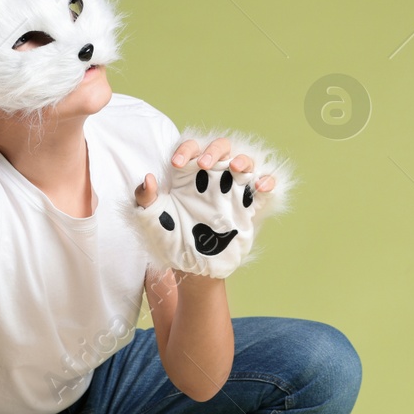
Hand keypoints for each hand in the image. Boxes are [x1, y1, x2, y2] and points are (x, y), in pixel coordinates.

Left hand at [128, 132, 292, 279]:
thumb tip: (148, 179)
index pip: (191, 149)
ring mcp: (232, 190)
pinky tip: (261, 187)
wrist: (190, 266)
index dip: (186, 150)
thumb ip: (145, 198)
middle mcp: (212, 177)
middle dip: (214, 150)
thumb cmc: (169, 238)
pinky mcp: (249, 205)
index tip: (176, 163)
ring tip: (236, 167)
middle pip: (221, 148)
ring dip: (243, 159)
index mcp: (189, 174)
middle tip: (203, 164)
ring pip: (245, 162)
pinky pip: (264, 187)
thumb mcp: (151, 219)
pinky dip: (267, 182)